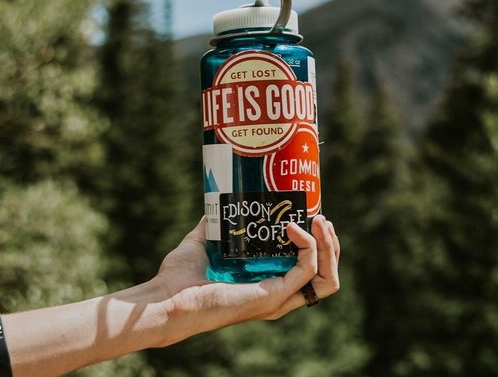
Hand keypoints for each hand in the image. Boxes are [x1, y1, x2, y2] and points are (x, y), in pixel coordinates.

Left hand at [152, 215, 340, 345]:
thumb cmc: (179, 277)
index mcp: (267, 285)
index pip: (309, 270)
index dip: (317, 245)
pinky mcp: (273, 295)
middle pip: (326, 277)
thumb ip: (216, 224)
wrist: (167, 297)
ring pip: (326, 278)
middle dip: (331, 246)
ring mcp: (277, 298)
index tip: (311, 216)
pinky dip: (308, 247)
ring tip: (320, 221)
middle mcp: (277, 295)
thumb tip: (222, 200)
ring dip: (330, 247)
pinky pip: (307, 271)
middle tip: (321, 218)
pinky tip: (293, 227)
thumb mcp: (203, 242)